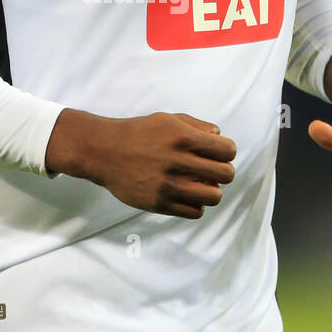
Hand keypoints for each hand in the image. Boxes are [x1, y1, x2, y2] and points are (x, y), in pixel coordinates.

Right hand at [46, 108, 236, 218]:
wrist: (104, 152)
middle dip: (223, 171)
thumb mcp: (166, 119)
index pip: (227, 150)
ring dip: (211, 190)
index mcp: (183, 137)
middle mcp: (178, 161)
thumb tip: (219, 135)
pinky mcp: (160, 203)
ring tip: (200, 184)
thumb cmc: (137, 133)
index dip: (227, 152)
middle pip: (226, 174)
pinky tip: (187, 195)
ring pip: (215, 196)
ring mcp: (169, 185)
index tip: (218, 153)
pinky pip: (196, 212)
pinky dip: (196, 204)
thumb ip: (196, 125)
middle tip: (211, 170)